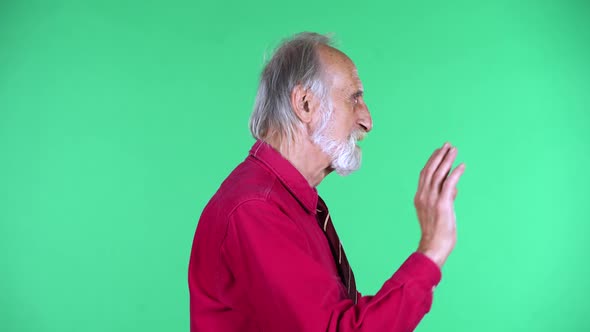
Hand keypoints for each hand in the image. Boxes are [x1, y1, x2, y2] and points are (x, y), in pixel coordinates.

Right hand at [414, 142, 465, 267]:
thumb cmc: (437, 233)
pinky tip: (462, 166)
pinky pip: (449, 184)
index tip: (439, 151)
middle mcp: (423, 196)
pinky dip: (455, 173)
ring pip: (439, 174)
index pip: (425, 174)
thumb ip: (444, 197)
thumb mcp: (438, 212)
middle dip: (439, 156)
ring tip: (454, 150)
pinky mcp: (442, 205)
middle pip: (430, 170)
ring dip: (447, 160)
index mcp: (420, 197)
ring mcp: (432, 200)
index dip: (432, 161)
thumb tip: (454, 187)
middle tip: (447, 145)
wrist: (433, 247)